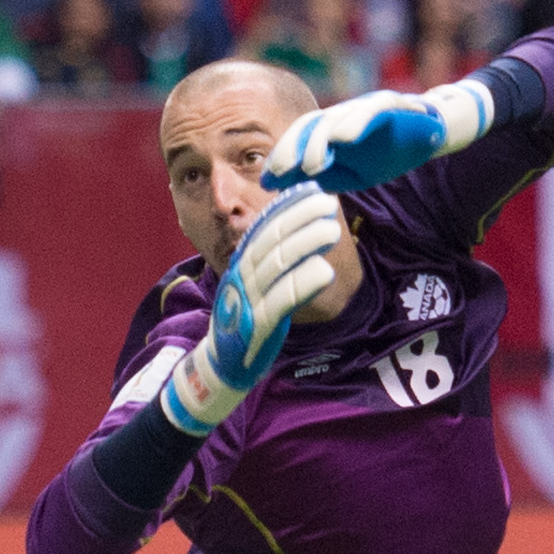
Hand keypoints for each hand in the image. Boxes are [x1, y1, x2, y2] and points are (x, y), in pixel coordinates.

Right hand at [161, 186, 344, 430]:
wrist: (222, 363)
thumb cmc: (246, 319)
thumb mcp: (256, 283)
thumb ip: (273, 259)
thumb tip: (298, 227)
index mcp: (241, 263)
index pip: (264, 227)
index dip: (288, 207)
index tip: (312, 190)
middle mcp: (240, 276)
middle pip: (270, 240)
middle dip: (299, 218)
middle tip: (327, 202)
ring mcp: (247, 300)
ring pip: (277, 265)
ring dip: (305, 244)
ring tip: (331, 229)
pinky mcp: (257, 326)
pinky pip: (281, 301)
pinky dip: (302, 283)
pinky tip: (325, 270)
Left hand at [264, 83, 492, 194]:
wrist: (430, 135)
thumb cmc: (385, 155)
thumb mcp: (351, 174)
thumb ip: (322, 176)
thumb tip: (286, 187)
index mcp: (328, 132)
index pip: (297, 140)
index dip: (281, 158)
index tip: (267, 181)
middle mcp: (340, 116)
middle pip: (307, 126)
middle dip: (291, 149)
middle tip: (279, 172)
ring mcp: (361, 107)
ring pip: (332, 119)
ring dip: (318, 142)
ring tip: (310, 166)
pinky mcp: (388, 104)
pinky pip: (368, 110)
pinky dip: (354, 123)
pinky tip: (344, 139)